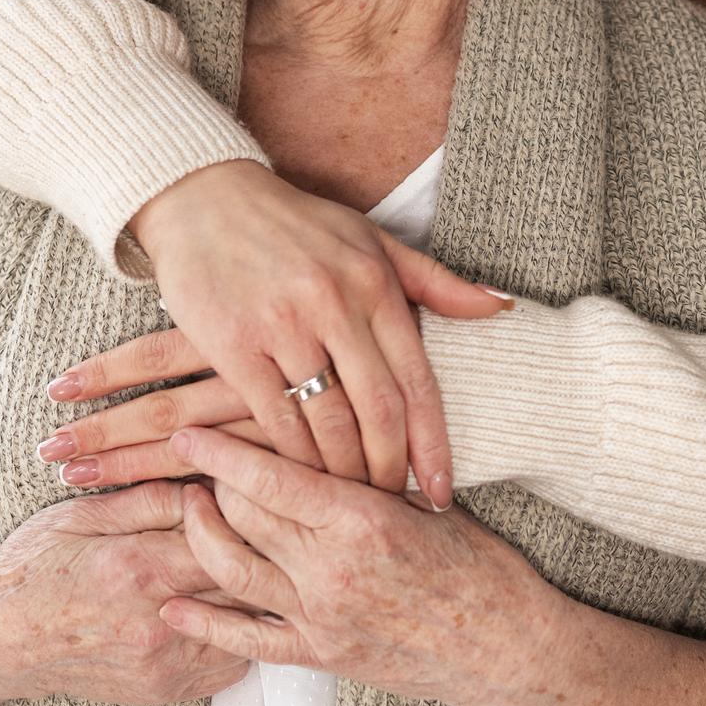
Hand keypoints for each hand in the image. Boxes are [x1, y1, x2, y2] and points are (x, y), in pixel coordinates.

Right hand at [0, 481, 255, 705]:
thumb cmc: (34, 568)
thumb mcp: (83, 513)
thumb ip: (152, 497)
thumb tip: (208, 479)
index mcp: (138, 570)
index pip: (228, 537)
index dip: (245, 512)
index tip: (242, 494)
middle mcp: (157, 624)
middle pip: (247, 584)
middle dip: (261, 552)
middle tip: (264, 527)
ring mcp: (164, 665)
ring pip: (248, 627)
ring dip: (257, 595)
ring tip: (253, 565)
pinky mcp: (166, 690)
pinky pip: (233, 664)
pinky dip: (239, 633)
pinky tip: (226, 606)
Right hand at [109, 160, 513, 509]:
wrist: (204, 199)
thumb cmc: (297, 225)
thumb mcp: (371, 242)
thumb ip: (435, 282)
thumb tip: (500, 306)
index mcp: (375, 282)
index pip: (417, 379)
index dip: (434, 443)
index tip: (442, 491)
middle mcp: (334, 303)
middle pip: (378, 410)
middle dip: (391, 468)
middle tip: (395, 507)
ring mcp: (283, 324)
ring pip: (327, 421)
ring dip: (343, 471)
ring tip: (352, 500)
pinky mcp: (234, 343)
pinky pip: (274, 417)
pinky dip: (292, 456)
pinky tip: (302, 477)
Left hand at [155, 426, 560, 705]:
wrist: (506, 648)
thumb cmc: (480, 569)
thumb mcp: (428, 502)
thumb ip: (372, 473)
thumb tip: (326, 431)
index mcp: (362, 519)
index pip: (272, 478)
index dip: (222, 452)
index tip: (190, 431)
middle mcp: (332, 568)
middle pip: (242, 516)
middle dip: (209, 483)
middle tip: (193, 461)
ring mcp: (321, 616)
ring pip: (232, 570)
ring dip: (199, 536)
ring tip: (187, 508)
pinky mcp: (321, 655)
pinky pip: (248, 640)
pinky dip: (205, 624)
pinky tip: (174, 609)